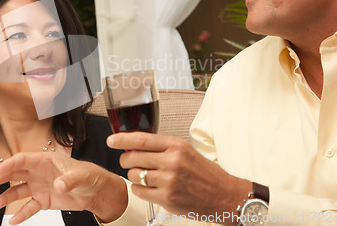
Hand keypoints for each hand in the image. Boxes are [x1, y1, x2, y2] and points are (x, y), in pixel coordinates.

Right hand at [0, 152, 127, 224]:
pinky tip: (12, 220)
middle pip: (14, 174)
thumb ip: (69, 180)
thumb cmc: (89, 176)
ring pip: (17, 191)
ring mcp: (39, 186)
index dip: (7, 166)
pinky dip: (20, 214)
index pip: (21, 160)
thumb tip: (58, 185)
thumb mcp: (81, 176)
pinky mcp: (43, 200)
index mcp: (45, 161)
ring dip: (5, 197)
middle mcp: (38, 172)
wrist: (96, 191)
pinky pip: (28, 207)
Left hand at [107, 132, 251, 224]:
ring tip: (144, 175)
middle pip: (133, 157)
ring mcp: (169, 181)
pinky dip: (139, 189)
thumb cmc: (207, 174)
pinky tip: (148, 187)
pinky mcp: (167, 199)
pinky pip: (139, 191)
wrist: (225, 195)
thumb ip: (163, 148)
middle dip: (125, 158)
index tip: (112, 139)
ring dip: (133, 175)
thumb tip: (135, 146)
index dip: (122, 138)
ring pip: (133, 175)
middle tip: (128, 160)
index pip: (141, 139)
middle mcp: (172, 162)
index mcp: (177, 146)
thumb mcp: (187, 152)